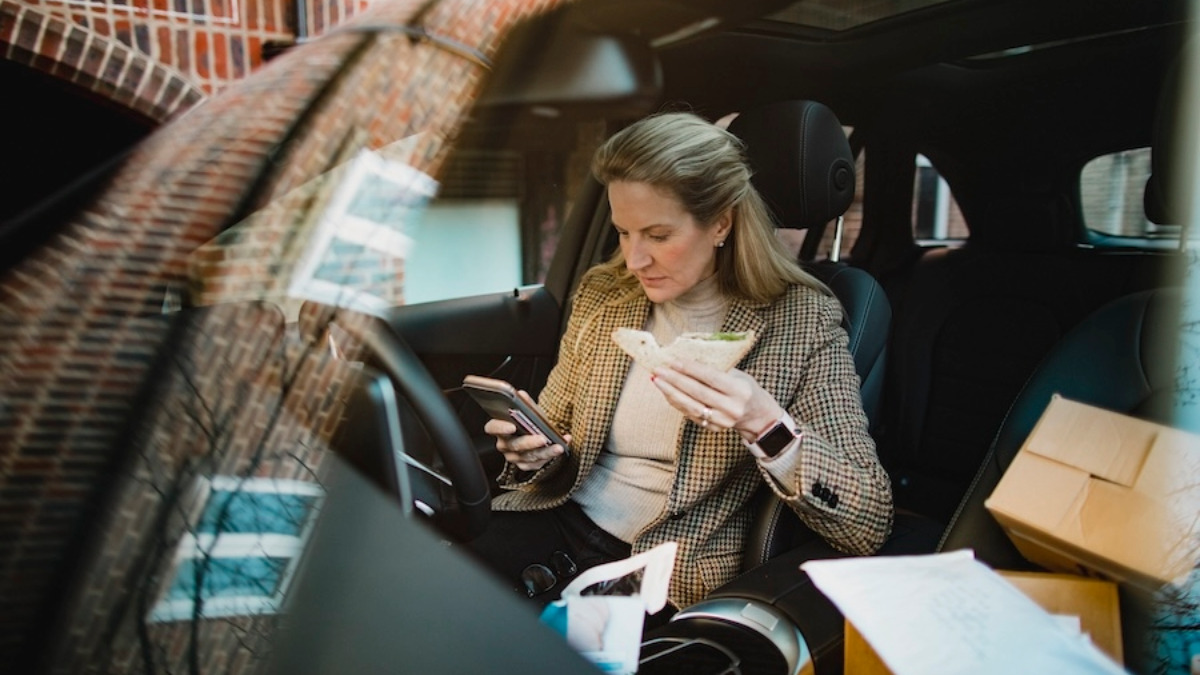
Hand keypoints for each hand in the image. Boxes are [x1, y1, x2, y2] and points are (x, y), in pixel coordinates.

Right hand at [484, 390, 570, 471]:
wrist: (534, 432)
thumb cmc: (528, 420)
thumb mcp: (526, 409)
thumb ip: (524, 402)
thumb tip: (522, 395)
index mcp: (499, 428)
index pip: (492, 428)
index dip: (500, 428)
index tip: (512, 426)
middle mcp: (504, 444)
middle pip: (515, 445)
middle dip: (530, 442)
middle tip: (543, 439)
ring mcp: (513, 456)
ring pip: (528, 456)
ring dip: (545, 452)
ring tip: (558, 446)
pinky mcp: (524, 465)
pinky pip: (536, 464)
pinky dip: (550, 456)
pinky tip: (561, 446)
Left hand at [651, 360, 783, 441]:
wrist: (758, 416)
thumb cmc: (745, 389)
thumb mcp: (738, 375)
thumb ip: (716, 370)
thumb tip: (686, 358)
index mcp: (740, 390)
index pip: (711, 378)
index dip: (691, 369)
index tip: (673, 360)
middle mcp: (731, 408)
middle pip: (698, 392)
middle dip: (675, 380)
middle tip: (658, 370)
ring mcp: (722, 421)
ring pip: (691, 406)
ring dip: (671, 393)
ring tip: (657, 380)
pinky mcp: (713, 428)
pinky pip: (690, 414)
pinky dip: (677, 402)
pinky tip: (667, 392)